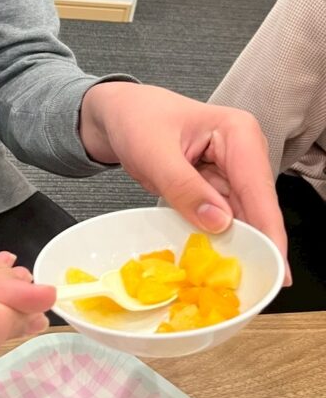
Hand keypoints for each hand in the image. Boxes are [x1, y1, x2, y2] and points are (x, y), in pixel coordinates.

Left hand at [79, 82, 288, 278]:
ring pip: (242, 217)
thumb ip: (184, 187)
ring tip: (230, 279)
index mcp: (238, 132)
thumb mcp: (153, 152)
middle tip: (256, 284)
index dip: (270, 231)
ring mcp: (232, 171)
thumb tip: (219, 222)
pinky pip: (222, 217)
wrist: (118, 113)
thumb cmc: (135, 119)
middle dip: (256, 244)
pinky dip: (217, 237)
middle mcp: (244, 152)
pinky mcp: (217, 186)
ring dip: (236, 245)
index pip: (259, 189)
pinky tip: (213, 260)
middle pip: (256, 207)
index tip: (278, 268)